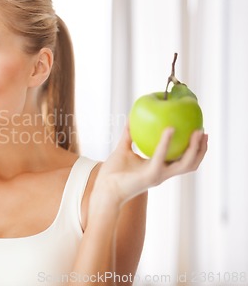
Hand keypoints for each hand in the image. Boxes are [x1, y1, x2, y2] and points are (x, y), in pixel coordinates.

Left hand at [93, 123, 207, 206]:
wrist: (104, 188)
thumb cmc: (112, 172)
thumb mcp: (123, 149)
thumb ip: (129, 135)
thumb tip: (130, 119)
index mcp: (158, 168)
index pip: (182, 159)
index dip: (194, 149)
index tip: (198, 132)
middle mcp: (162, 173)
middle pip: (190, 164)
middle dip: (201, 150)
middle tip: (203, 132)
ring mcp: (158, 175)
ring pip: (185, 164)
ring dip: (193, 148)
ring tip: (196, 132)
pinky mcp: (150, 176)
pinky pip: (161, 157)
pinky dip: (167, 143)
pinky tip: (169, 129)